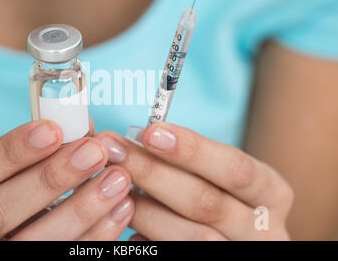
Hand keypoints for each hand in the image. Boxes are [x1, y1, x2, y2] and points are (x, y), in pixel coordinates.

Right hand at [0, 120, 133, 239]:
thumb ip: (24, 153)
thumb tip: (80, 126)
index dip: (11, 151)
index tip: (52, 129)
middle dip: (51, 179)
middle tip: (93, 151)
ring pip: (33, 242)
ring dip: (82, 209)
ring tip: (117, 179)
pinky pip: (60, 259)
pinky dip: (94, 235)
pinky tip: (119, 209)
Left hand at [95, 123, 293, 240]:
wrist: (236, 239)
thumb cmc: (223, 200)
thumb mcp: (223, 178)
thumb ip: (192, 162)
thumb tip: (138, 139)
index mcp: (271, 193)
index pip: (235, 168)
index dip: (192, 150)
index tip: (150, 132)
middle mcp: (264, 229)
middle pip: (206, 202)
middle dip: (153, 173)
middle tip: (114, 151)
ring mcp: (240, 253)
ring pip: (189, 236)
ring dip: (144, 210)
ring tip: (112, 188)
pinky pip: (175, 255)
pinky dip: (146, 239)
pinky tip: (126, 222)